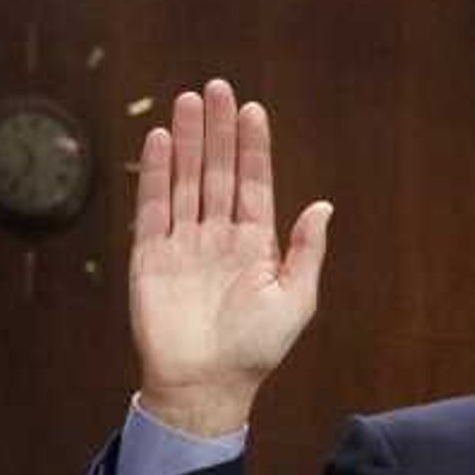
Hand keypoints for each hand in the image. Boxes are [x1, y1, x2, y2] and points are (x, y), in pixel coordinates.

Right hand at [126, 79, 332, 438]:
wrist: (205, 387)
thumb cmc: (255, 351)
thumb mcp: (296, 301)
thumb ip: (307, 251)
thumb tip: (323, 205)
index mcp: (255, 245)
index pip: (254, 183)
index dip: (253, 147)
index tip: (253, 110)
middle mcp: (218, 237)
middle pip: (218, 172)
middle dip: (218, 130)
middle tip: (216, 87)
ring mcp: (183, 244)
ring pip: (186, 181)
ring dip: (189, 141)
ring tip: (188, 100)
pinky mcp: (151, 257)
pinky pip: (154, 207)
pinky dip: (157, 174)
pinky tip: (162, 140)